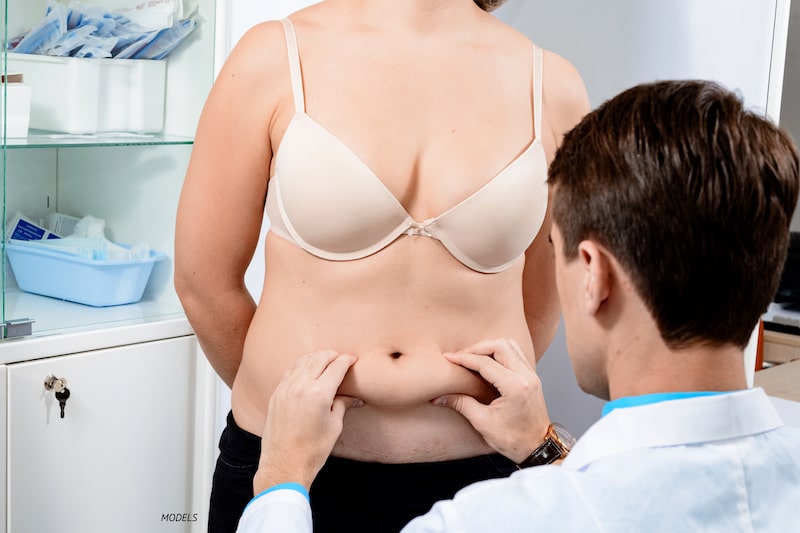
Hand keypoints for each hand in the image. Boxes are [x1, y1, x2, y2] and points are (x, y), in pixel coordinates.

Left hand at [253, 350, 361, 492]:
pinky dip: (301, 366)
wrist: (284, 464)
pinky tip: (307, 370)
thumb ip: (343, 405)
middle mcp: (300, 387)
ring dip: (316, 358)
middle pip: (319, 359)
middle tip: (340, 358)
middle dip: (332, 355)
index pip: (336, 367)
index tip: (352, 360)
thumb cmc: (312, 450)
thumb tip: (355, 398)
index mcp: (319, 394)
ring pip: (303, 362)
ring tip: (325, 360)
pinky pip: (290, 372)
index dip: (346, 361)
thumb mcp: (334, 427)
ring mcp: (285, 389)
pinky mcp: (276, 395)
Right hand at [433, 339, 549, 463]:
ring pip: (510, 346)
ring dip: (490, 347)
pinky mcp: (532, 378)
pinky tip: (488, 363)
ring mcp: (532, 375)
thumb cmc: (514, 440)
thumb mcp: (483, 423)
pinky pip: (516, 354)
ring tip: (473, 357)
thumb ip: (461, 404)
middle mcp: (526, 377)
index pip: (485, 363)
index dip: (464, 358)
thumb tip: (438, 397)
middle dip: (478, 348)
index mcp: (515, 387)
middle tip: (461, 356)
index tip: (448, 357)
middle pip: (500, 346)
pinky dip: (500, 353)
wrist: (538, 448)